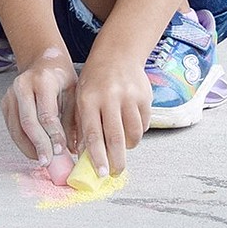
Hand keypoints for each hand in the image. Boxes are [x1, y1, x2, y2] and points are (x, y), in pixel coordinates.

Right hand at [0, 50, 77, 163]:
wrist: (42, 61)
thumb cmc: (61, 78)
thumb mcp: (74, 93)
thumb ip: (73, 119)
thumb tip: (73, 148)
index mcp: (43, 80)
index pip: (46, 113)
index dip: (53, 135)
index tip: (60, 151)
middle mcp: (22, 85)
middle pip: (28, 122)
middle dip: (39, 145)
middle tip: (48, 161)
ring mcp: (10, 93)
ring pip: (16, 127)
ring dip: (29, 147)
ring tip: (42, 159)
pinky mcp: (5, 102)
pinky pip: (12, 127)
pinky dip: (22, 142)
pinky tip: (34, 150)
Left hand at [71, 52, 150, 176]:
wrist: (118, 53)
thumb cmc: (94, 79)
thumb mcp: (81, 96)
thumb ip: (81, 123)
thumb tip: (83, 154)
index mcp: (89, 98)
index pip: (93, 134)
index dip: (97, 156)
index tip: (101, 173)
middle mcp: (110, 97)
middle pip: (116, 138)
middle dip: (116, 160)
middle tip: (116, 173)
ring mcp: (129, 97)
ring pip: (133, 134)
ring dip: (128, 146)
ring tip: (122, 145)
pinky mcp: (145, 97)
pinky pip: (144, 124)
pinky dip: (138, 131)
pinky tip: (130, 126)